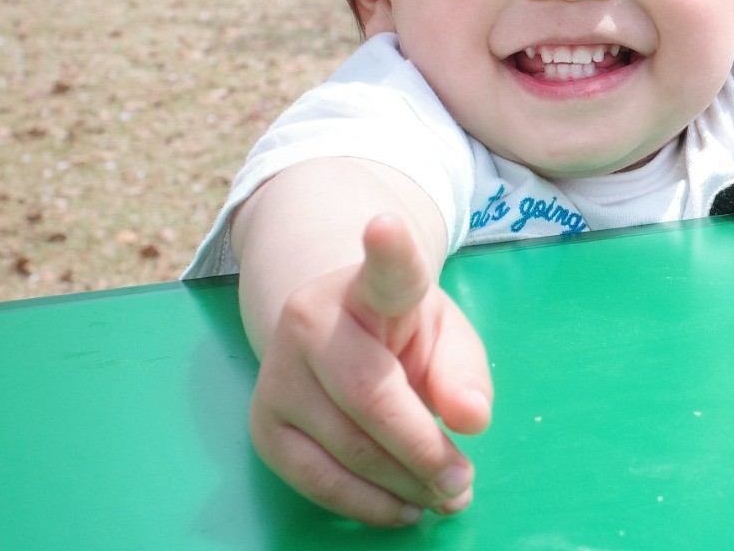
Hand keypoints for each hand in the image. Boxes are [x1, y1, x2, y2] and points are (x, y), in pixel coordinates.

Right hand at [249, 215, 492, 525]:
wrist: (328, 335)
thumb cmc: (400, 334)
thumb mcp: (444, 337)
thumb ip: (465, 375)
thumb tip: (470, 420)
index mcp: (368, 287)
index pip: (384, 272)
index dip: (388, 251)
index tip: (385, 226)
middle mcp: (311, 321)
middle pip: (370, 395)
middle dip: (423, 450)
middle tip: (462, 482)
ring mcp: (278, 374)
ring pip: (346, 448)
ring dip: (404, 485)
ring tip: (444, 495)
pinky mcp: (263, 424)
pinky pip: (316, 481)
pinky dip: (367, 504)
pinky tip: (402, 506)